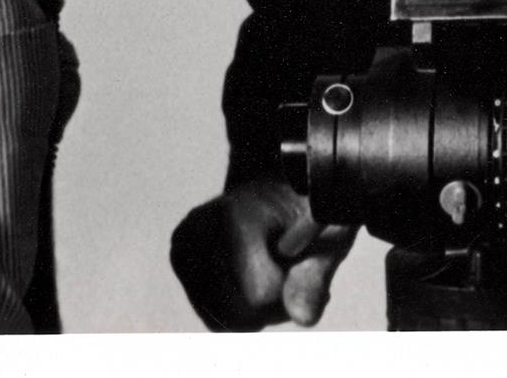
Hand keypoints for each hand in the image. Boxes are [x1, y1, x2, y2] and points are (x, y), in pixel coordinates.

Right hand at [169, 178, 357, 330]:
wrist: (276, 185)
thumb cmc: (308, 206)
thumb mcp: (327, 234)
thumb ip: (314, 276)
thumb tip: (303, 318)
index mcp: (232, 217)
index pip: (260, 295)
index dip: (290, 287)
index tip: (299, 256)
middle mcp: (196, 229)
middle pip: (241, 314)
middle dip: (274, 303)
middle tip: (288, 263)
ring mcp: (182, 246)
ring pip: (228, 322)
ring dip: (260, 308)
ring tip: (271, 265)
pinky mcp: (180, 261)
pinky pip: (217, 318)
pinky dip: (242, 309)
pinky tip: (251, 275)